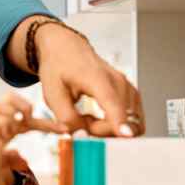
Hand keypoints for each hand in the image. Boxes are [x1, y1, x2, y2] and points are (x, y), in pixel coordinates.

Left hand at [31, 22, 144, 137]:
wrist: (67, 48)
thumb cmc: (59, 67)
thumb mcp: (52, 93)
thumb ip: (67, 118)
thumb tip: (82, 136)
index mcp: (97, 79)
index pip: (113, 103)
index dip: (120, 122)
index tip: (126, 136)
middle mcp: (118, 82)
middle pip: (124, 120)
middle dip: (104, 132)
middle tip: (82, 123)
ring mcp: (128, 88)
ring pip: (130, 123)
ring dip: (109, 129)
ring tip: (88, 118)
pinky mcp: (131, 94)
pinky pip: (131, 119)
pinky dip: (115, 125)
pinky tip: (98, 117)